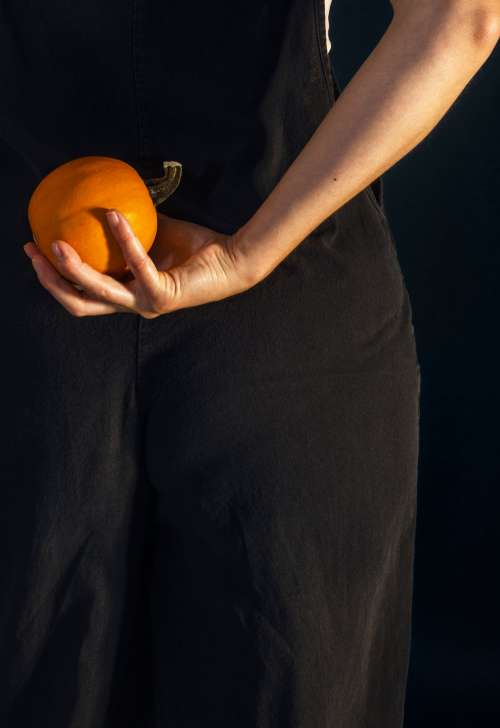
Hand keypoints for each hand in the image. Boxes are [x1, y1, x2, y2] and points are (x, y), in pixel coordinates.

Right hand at [23, 210, 257, 317]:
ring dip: (75, 268)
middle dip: (52, 281)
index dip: (55, 277)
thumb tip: (101, 198)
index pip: (82, 292)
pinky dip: (124, 239)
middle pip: (80, 302)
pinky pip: (137, 264)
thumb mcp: (154, 233)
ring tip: (57, 242)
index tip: (35, 250)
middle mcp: (134, 303)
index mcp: (128, 293)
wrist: (232, 259)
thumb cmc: (196, 248)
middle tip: (35, 253)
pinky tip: (112, 215)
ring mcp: (147, 304)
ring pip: (99, 292)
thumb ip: (129, 225)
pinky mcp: (163, 295)